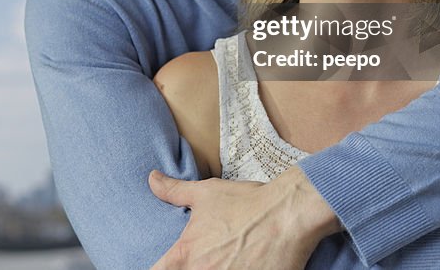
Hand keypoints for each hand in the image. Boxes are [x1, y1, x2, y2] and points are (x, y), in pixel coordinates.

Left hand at [149, 166, 338, 269]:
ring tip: (225, 264)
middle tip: (204, 261)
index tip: (164, 266)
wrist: (288, 214)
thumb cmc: (246, 203)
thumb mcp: (205, 193)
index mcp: (186, 255)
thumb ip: (174, 191)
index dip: (158, 269)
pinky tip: (241, 268)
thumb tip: (152, 179)